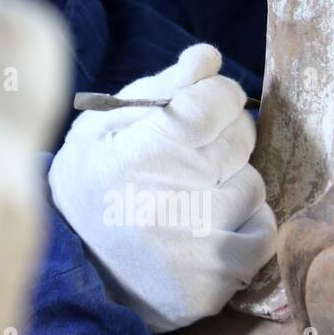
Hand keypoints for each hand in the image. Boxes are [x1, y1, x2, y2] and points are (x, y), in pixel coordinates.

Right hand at [47, 44, 275, 331]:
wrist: (70, 270)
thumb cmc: (87, 186)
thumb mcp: (101, 128)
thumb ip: (159, 88)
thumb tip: (209, 56)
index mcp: (149, 149)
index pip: (220, 100)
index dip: (216, 97)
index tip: (202, 109)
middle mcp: (180, 194)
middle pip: (242, 138)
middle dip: (221, 137)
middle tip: (187, 155)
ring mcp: (203, 240)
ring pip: (253, 185)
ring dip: (230, 183)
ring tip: (188, 197)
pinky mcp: (218, 278)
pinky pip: (263, 233)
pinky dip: (244, 225)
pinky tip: (208, 227)